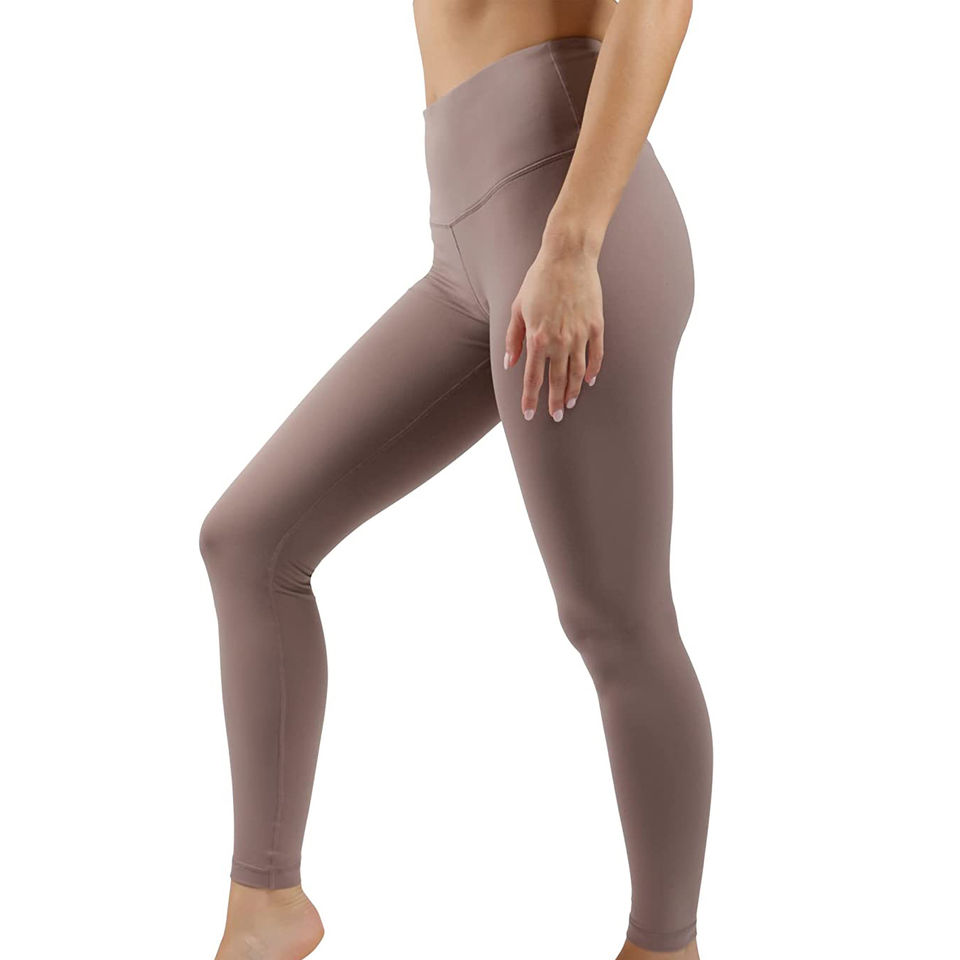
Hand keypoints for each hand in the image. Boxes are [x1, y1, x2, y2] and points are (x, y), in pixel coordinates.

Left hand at [503, 241, 603, 421]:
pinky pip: (596, 355)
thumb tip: (510, 363)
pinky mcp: (596, 326)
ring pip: (578, 372)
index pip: (532, 378)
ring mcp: (580, 334)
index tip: (529, 414)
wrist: (568, 257)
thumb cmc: (538, 280)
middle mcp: (559, 340)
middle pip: (558, 380)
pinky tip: (589, 381)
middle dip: (555, 402)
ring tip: (570, 404)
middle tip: (555, 417)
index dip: (530, 399)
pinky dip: (593, 370)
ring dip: (574, 391)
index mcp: (538, 337)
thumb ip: (513, 339)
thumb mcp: (517, 308)